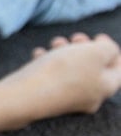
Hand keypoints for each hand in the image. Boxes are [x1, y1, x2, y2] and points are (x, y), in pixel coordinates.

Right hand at [2, 33, 120, 119]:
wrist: (24, 94)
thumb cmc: (62, 72)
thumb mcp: (94, 53)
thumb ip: (108, 49)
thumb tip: (107, 50)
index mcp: (105, 87)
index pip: (119, 69)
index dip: (113, 50)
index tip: (98, 36)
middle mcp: (89, 97)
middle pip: (93, 68)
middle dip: (84, 48)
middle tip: (76, 37)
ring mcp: (66, 99)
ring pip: (71, 71)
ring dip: (65, 52)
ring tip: (55, 42)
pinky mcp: (46, 97)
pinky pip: (52, 77)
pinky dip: (47, 62)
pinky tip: (40, 54)